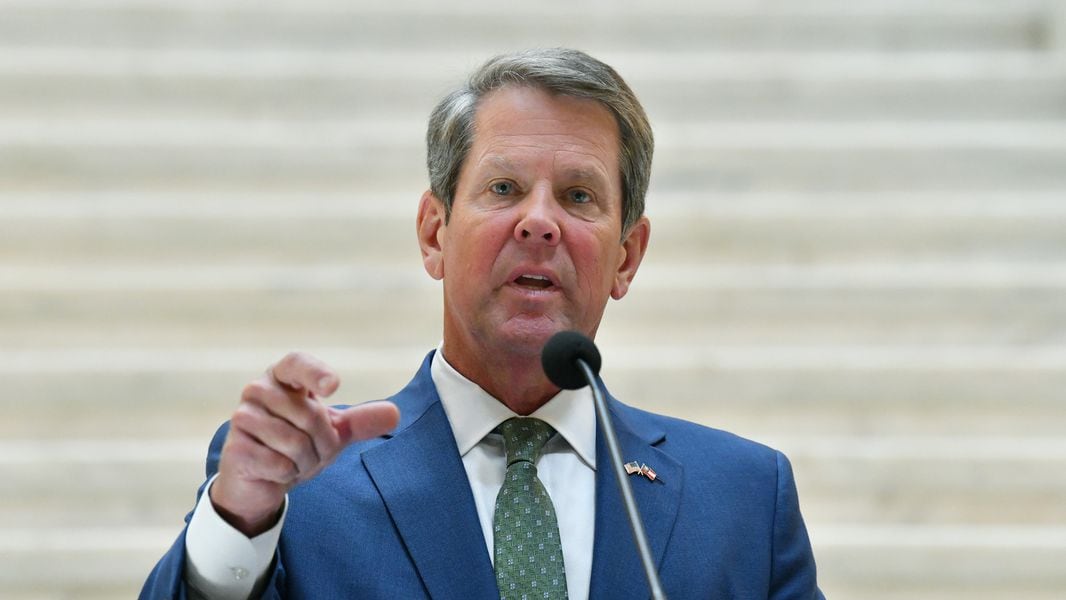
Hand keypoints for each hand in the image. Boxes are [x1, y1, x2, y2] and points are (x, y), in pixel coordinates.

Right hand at [210, 352, 399, 535]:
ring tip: (293, 460)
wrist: (261, 480)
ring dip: (305, 461)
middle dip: (322, 444)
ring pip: (295, 442)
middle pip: (310, 416)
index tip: (333, 388)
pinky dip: (288, 474)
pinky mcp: (236, 449)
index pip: (297, 363)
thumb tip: (395, 414)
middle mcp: (258, 391)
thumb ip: (360, 421)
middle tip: (310, 450)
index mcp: (282, 378)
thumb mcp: (333, 432)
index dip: (315, 372)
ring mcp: (243, 418)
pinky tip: (276, 471)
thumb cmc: (297, 444)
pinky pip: (280, 464)